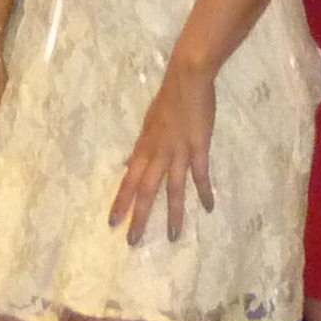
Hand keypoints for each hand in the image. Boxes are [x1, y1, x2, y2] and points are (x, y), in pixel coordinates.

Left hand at [108, 55, 216, 247]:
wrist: (187, 78)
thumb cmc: (168, 100)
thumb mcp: (149, 124)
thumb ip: (142, 147)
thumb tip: (130, 164)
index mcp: (144, 147)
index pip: (128, 180)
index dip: (120, 201)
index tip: (112, 222)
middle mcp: (157, 153)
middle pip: (145, 190)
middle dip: (139, 217)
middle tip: (132, 241)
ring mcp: (178, 152)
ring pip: (173, 189)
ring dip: (173, 213)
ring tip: (173, 236)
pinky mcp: (198, 148)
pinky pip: (200, 175)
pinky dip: (204, 191)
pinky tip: (209, 207)